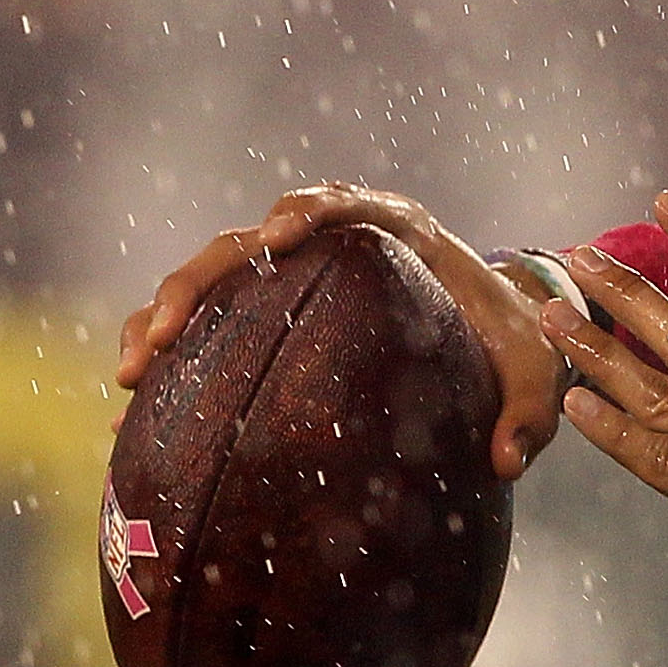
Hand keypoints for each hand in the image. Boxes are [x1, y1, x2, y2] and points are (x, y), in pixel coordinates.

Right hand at [118, 184, 568, 478]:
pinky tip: (130, 413)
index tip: (275, 240)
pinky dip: (169, 361)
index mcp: (395, 230)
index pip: (341, 203)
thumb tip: (504, 463)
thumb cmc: (515, 342)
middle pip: (246, 243)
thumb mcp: (537, 374)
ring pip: (210, 281)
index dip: (304, 213)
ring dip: (162, 316)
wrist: (495, 332)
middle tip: (163, 334)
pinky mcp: (270, 314)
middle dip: (197, 281)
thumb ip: (531, 413)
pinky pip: (208, 327)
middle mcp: (329, 243)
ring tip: (130, 374)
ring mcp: (291, 276)